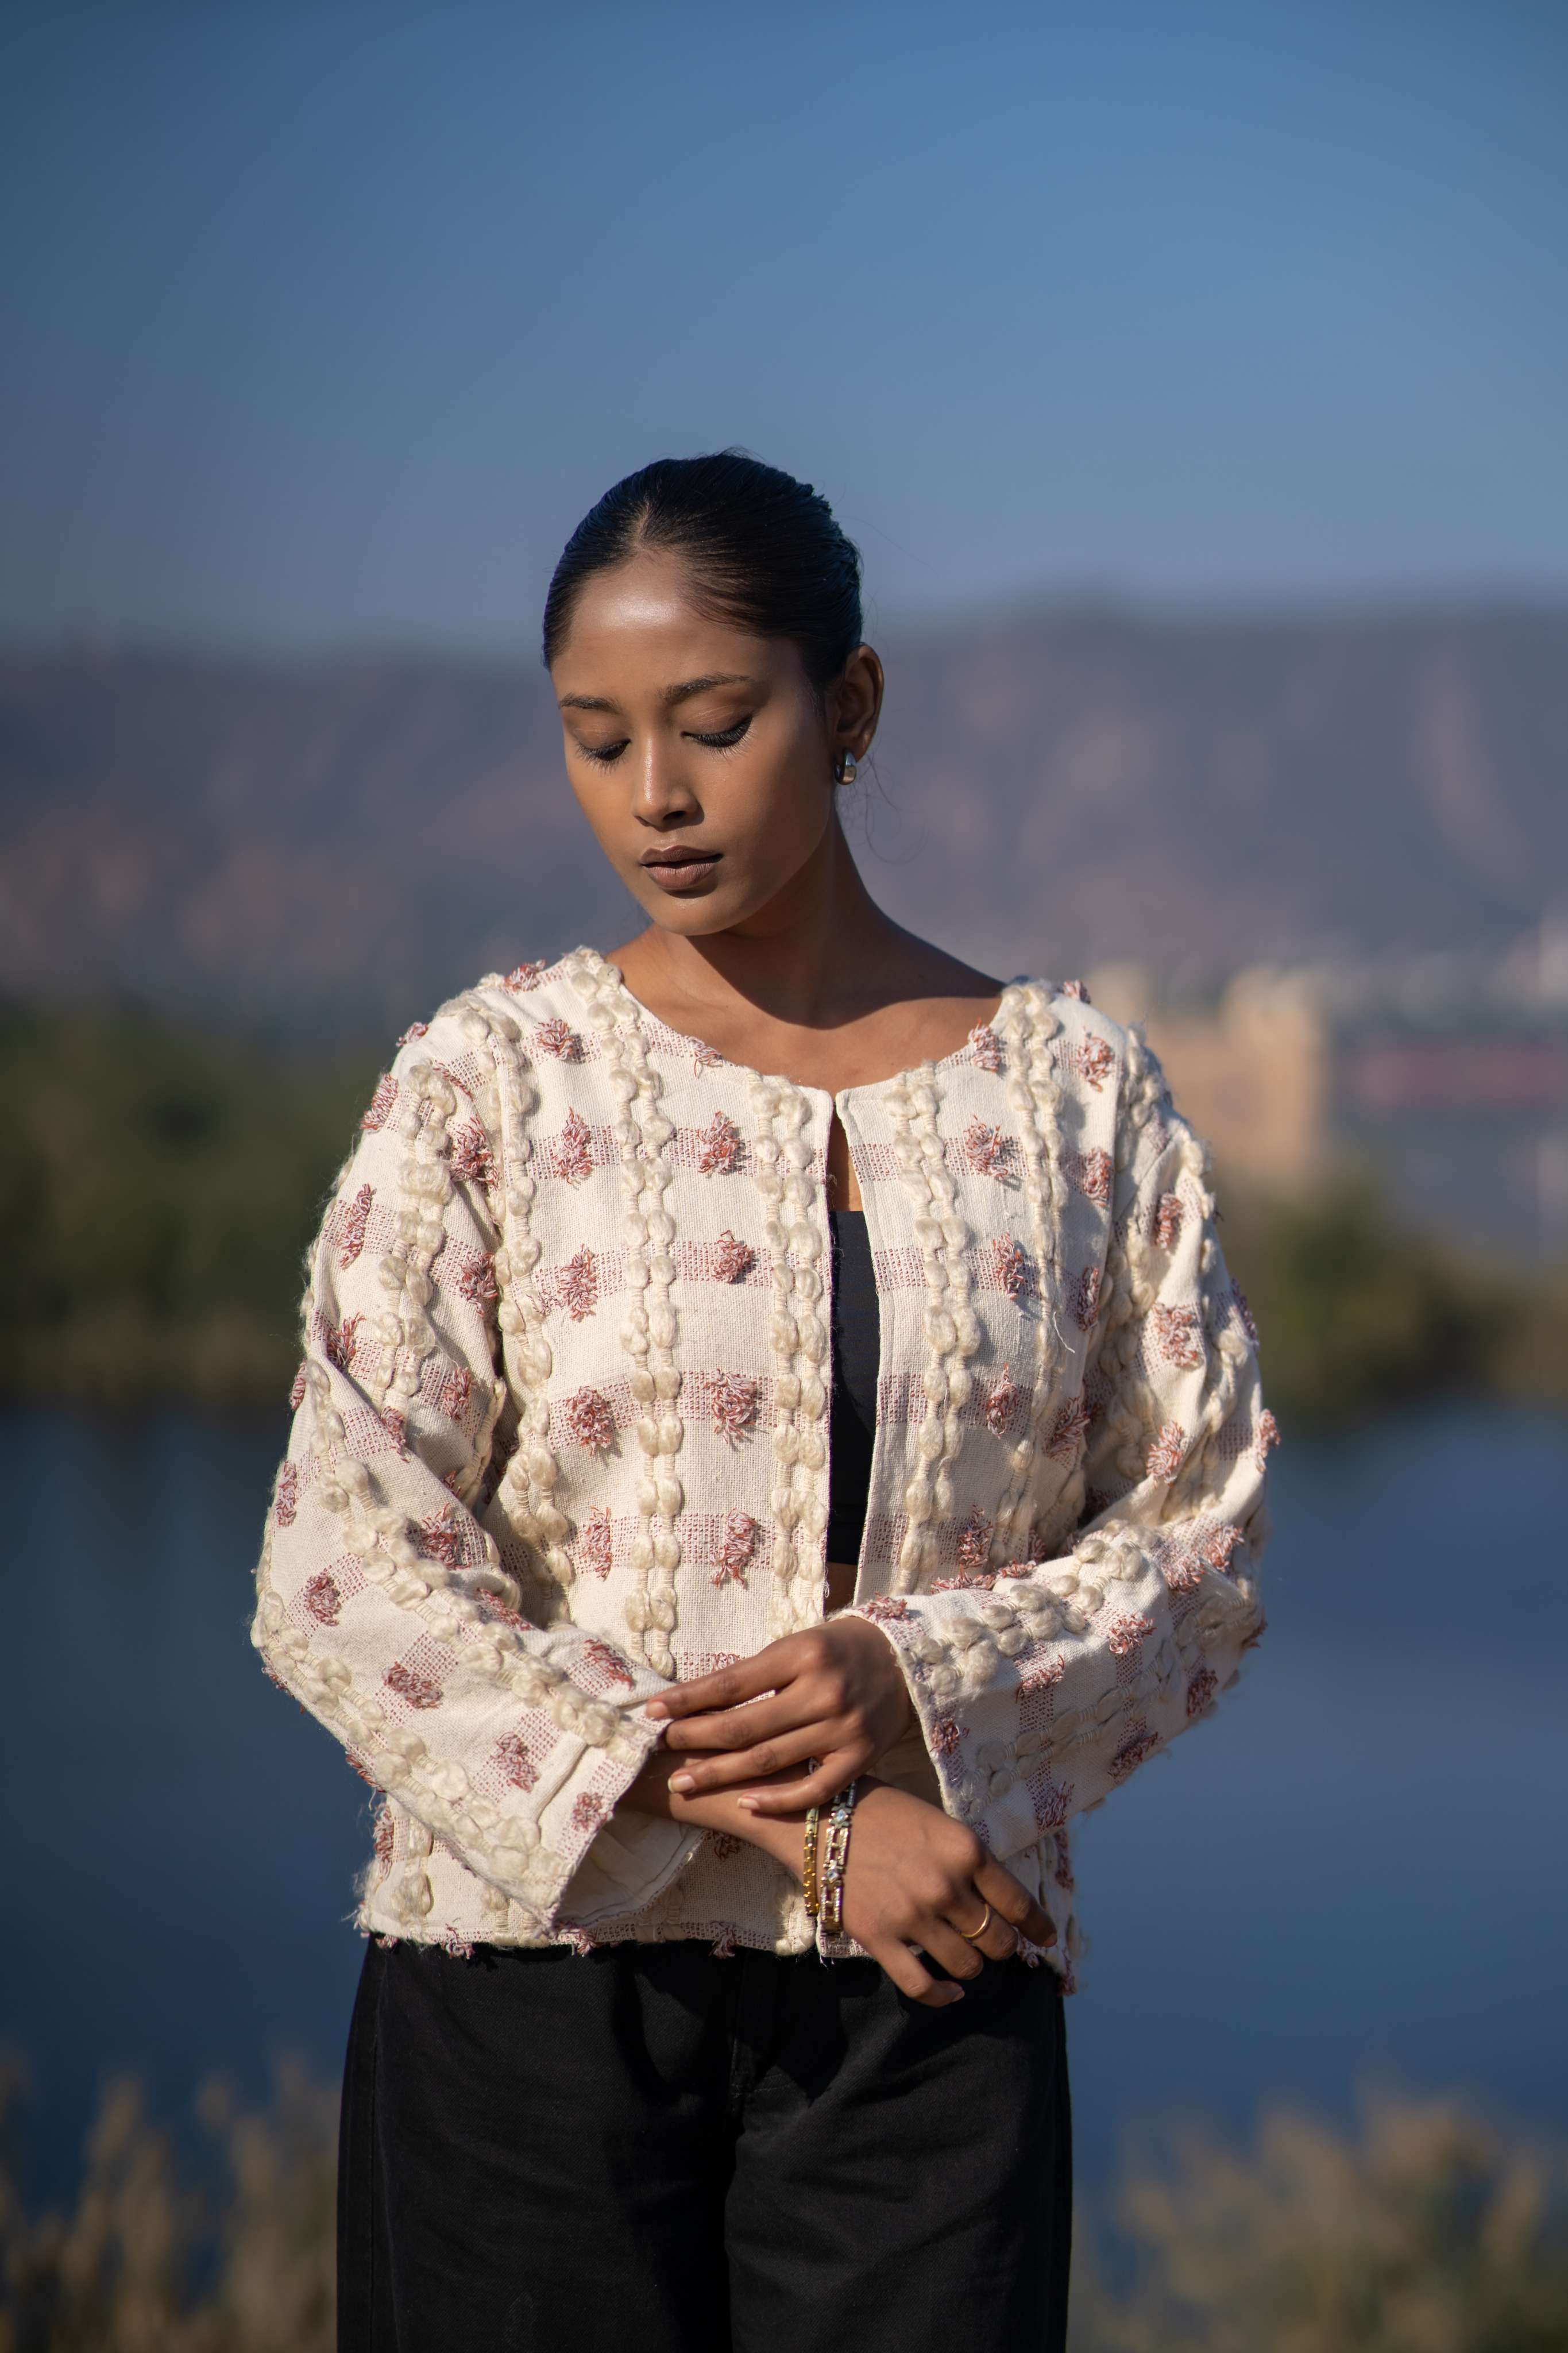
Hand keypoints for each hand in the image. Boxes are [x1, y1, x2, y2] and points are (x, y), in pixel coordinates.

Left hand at [644, 1618, 915, 1812]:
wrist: (902, 1658)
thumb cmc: (835, 1650)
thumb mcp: (796, 1646)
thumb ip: (755, 1674)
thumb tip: (696, 1703)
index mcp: (801, 1654)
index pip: (731, 1683)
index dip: (688, 1700)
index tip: (653, 1712)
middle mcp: (823, 1690)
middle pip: (745, 1727)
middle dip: (695, 1741)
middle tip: (661, 1752)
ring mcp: (843, 1727)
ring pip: (770, 1760)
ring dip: (721, 1775)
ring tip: (685, 1781)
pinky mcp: (861, 1757)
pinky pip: (813, 1789)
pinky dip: (777, 1799)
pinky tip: (745, 1803)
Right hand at [837, 1781, 1056, 2007]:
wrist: (822, 1818)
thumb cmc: (884, 1814)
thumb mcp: (939, 1824)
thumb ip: (969, 1861)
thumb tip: (999, 1901)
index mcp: (966, 1850)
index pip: (1018, 1903)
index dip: (1037, 1926)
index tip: (1045, 1939)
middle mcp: (945, 1886)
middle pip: (996, 1939)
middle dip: (1002, 1946)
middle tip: (995, 1943)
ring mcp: (913, 1915)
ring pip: (966, 1964)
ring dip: (973, 1966)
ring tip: (967, 1957)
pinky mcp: (881, 1938)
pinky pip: (922, 1985)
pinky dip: (943, 1995)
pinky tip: (952, 1991)